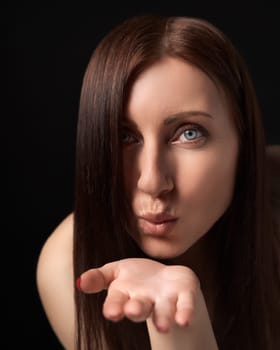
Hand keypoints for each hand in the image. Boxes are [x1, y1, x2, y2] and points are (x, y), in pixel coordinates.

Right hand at [77, 258, 200, 332]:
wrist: (166, 279)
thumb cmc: (137, 278)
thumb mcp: (115, 272)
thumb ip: (98, 278)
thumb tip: (80, 282)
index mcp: (126, 295)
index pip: (117, 301)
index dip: (114, 307)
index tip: (112, 312)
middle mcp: (145, 301)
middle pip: (140, 307)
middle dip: (136, 309)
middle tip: (133, 311)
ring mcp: (165, 299)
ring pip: (163, 310)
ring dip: (162, 317)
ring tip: (163, 327)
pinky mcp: (184, 295)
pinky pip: (185, 304)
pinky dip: (184, 312)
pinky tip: (184, 321)